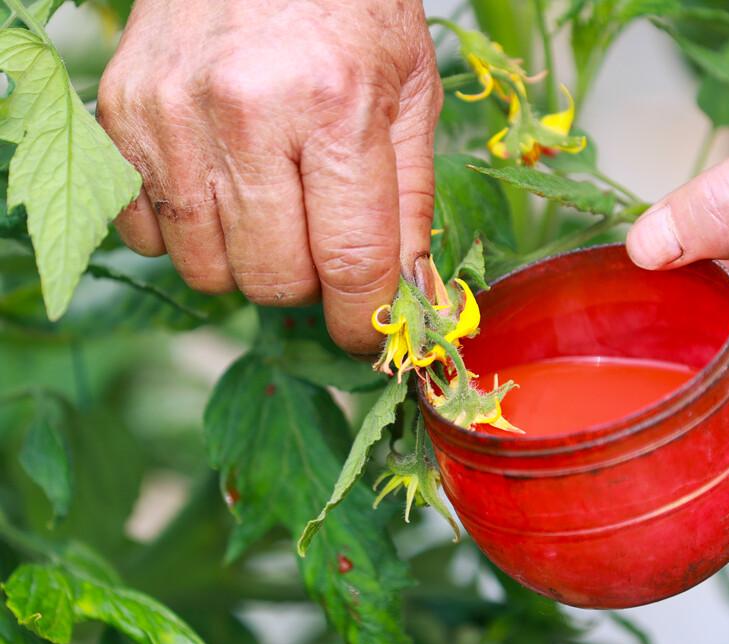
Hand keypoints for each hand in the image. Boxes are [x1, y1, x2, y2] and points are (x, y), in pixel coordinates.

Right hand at [98, 0, 440, 352]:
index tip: (369, 334)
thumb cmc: (351, 10)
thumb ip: (411, 208)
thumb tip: (414, 302)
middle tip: (323, 233)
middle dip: (309, 280)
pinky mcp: (120, 116)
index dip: (364, 318)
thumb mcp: (410, 98)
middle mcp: (244, 114)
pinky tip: (219, 185)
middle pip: (274, 279)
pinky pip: (147, 235)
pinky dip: (189, 232)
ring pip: (208, 269)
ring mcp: (170, 116)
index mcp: (334, 107)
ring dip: (250, 259)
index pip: (349, 262)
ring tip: (273, 200)